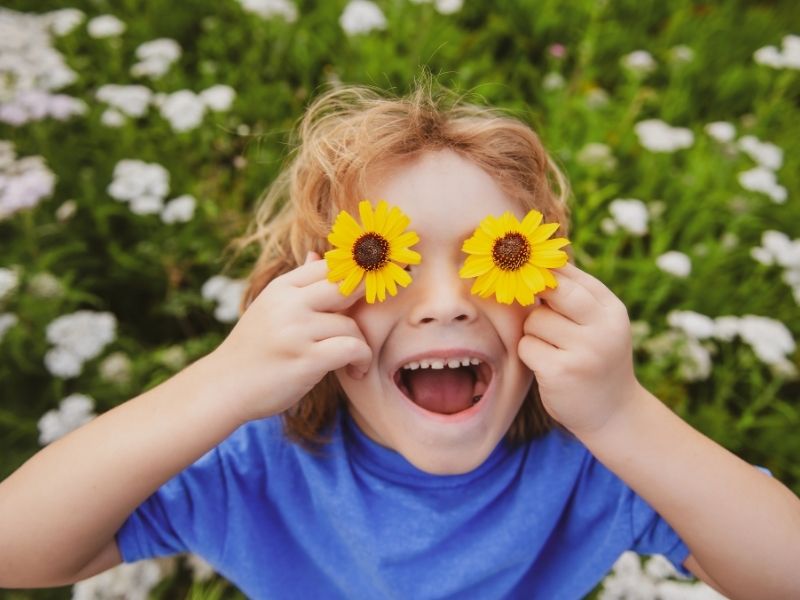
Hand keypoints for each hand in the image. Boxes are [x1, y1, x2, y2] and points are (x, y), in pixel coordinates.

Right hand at [209, 253, 371, 422]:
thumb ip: (298, 286)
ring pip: (351, 325)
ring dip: (362, 345)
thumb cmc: (253, 349)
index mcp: (281, 288)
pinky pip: (352, 348)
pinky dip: (362, 359)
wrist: (224, 387)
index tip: (364, 296)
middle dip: (365, 303)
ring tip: (356, 360)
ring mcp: (296, 331)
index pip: (329, 266)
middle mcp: (288, 304)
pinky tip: (356, 370)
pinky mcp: (306, 360)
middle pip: (346, 286)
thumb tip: (317, 255)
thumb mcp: (270, 309)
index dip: (354, 276)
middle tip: (368, 324)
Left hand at [518, 263, 640, 435]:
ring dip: (533, 333)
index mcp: (611, 309)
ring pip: (534, 320)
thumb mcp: (598, 323)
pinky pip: (526, 346)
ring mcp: (584, 350)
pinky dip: (529, 354)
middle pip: (552, 290)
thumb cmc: (596, 358)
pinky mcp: (561, 372)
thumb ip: (574, 294)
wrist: (612, 412)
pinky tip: (547, 366)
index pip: (569, 275)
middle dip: (537, 298)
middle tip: (538, 311)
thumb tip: (536, 259)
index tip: (527, 274)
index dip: (544, 272)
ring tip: (553, 349)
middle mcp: (602, 327)